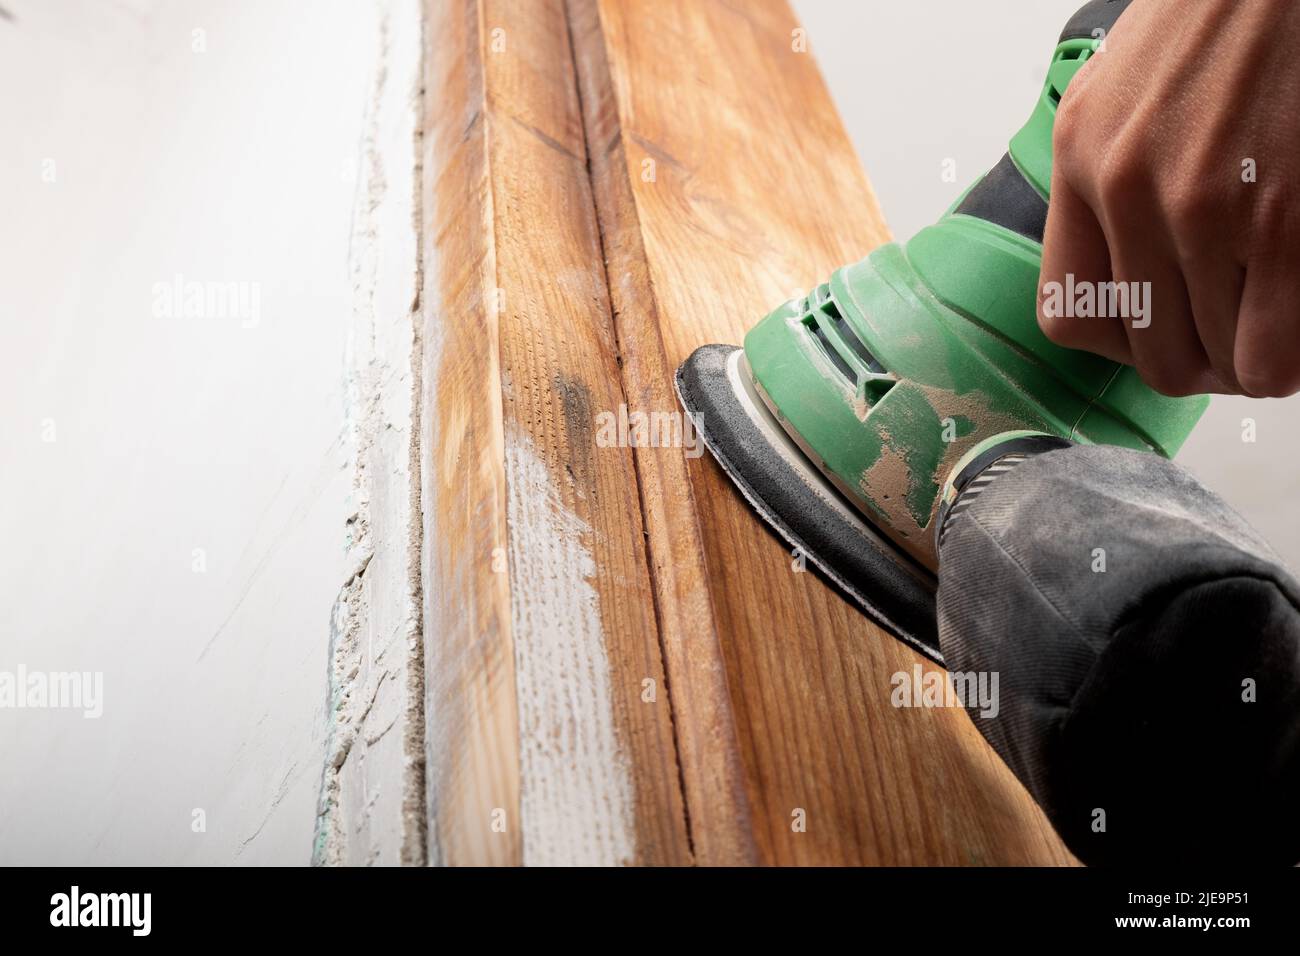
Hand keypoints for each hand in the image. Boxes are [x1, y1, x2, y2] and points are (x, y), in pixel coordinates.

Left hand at [1038, 0, 1299, 397]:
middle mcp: (1128, 193)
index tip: (1162, 327)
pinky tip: (1299, 315)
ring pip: (1222, 366)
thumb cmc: (1213, 23)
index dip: (1122, 342)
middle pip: (1156, 358)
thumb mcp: (1116, 97)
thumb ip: (1103, 185)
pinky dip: (1292, 354)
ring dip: (1254, 357)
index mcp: (1079, 161)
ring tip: (1275, 315)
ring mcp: (1203, 210)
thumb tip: (1127, 280)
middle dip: (1203, 361)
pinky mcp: (1281, 223)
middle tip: (1237, 332)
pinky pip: (1277, 351)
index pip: (1068, 317)